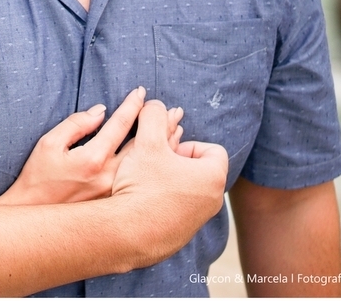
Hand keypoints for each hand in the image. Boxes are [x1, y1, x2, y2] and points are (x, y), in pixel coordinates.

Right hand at [0, 87, 184, 204]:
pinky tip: (171, 161)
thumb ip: (75, 125)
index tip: (142, 92)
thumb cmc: (38, 181)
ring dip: (166, 145)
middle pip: (143, 144)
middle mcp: (110, 176)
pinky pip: (148, 183)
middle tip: (174, 109)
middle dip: (159, 124)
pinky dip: (162, 169)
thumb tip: (100, 112)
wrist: (34, 217)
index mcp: (93, 158)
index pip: (120, 124)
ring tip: (179, 128)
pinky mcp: (119, 207)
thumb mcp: (48, 144)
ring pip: (151, 165)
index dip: (132, 106)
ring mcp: (117, 193)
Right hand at [108, 100, 227, 264]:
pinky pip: (177, 210)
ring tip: (143, 180)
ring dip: (168, 181)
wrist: (128, 233)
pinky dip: (161, 202)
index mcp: (213, 176)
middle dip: (174, 162)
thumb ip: (153, 115)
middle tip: (152, 163)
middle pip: (198, 169)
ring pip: (187, 190)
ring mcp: (198, 220)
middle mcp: (213, 201)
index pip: (211, 149)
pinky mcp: (182, 235)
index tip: (165, 149)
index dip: (186, 143)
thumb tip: (154, 104)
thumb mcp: (147, 141)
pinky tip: (141, 201)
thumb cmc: (143, 186)